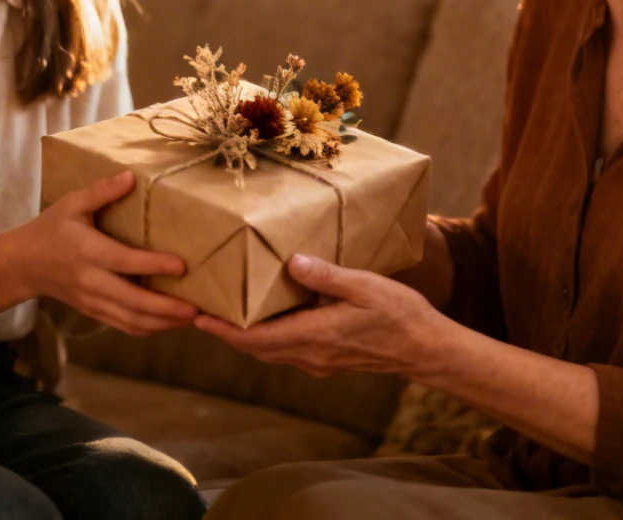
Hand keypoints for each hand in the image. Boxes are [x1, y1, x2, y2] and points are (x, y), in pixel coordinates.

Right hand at [16, 171, 196, 335]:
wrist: (24, 264)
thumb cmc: (51, 228)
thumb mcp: (71, 203)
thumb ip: (101, 191)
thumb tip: (130, 176)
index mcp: (88, 251)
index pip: (124, 261)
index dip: (153, 265)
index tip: (181, 266)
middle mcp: (91, 281)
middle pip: (132, 301)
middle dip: (166, 307)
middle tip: (195, 307)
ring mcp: (92, 301)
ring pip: (130, 320)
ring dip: (162, 322)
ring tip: (190, 317)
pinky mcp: (93, 311)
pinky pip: (123, 325)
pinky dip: (148, 328)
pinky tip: (169, 323)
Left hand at [193, 253, 446, 377]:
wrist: (426, 349)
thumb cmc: (399, 315)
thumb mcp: (364, 286)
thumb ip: (326, 276)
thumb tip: (293, 262)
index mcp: (314, 336)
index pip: (255, 339)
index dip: (223, 330)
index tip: (197, 318)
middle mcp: (311, 355)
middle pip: (256, 348)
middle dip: (227, 332)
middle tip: (201, 311)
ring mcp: (320, 361)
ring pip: (272, 351)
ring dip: (246, 335)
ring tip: (227, 312)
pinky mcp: (330, 359)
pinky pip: (289, 350)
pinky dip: (269, 336)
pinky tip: (269, 318)